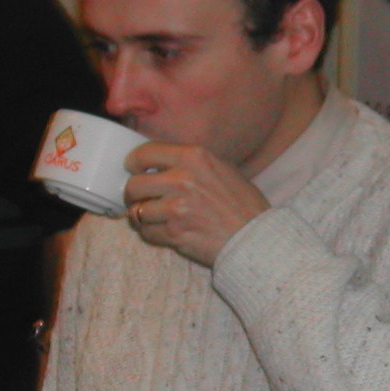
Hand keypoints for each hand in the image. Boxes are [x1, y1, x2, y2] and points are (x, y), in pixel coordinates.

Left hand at [121, 141, 269, 267]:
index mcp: (194, 156)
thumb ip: (189, 163)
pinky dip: (153, 234)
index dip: (134, 163)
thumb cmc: (241, 203)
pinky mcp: (175, 233)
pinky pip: (147, 233)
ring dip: (142, 216)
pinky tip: (166, 231)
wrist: (257, 237)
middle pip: (133, 184)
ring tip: (155, 218)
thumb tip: (157, 163)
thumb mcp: (220, 168)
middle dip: (133, 194)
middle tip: (140, 199)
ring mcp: (177, 208)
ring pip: (137, 211)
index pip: (144, 153)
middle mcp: (182, 179)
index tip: (134, 170)